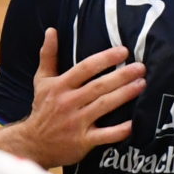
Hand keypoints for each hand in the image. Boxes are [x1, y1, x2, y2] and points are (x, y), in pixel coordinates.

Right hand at [0, 31, 144, 167]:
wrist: (32, 143)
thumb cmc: (42, 108)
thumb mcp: (42, 80)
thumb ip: (48, 55)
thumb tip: (51, 30)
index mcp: (60, 86)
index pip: (85, 68)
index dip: (105, 58)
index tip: (124, 51)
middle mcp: (68, 102)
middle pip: (98, 86)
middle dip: (121, 76)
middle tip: (140, 68)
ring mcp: (76, 123)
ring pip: (103, 106)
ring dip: (124, 95)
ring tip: (142, 85)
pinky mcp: (82, 141)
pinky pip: (104, 135)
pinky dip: (120, 131)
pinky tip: (134, 123)